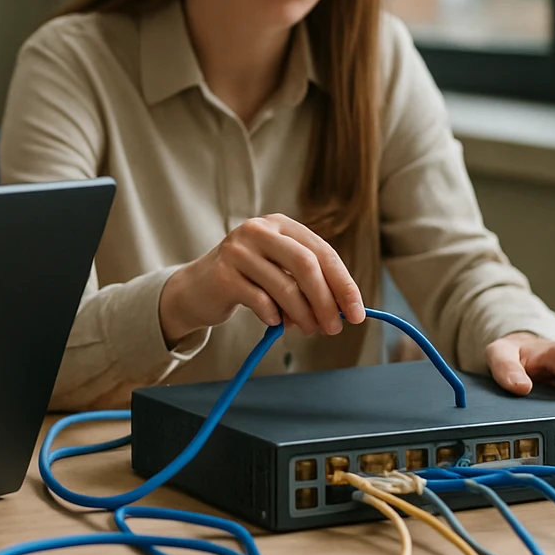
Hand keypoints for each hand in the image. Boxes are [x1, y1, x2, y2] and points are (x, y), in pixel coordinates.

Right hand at [159, 214, 364, 345]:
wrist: (197, 289)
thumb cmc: (248, 281)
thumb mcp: (280, 271)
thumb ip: (309, 282)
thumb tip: (345, 309)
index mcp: (280, 224)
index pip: (322, 251)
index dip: (343, 283)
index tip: (357, 312)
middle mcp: (258, 230)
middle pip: (305, 265)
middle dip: (326, 301)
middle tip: (334, 328)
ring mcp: (237, 250)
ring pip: (284, 286)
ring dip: (303, 315)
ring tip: (308, 330)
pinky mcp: (222, 275)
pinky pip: (261, 301)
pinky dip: (275, 317)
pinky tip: (275, 322)